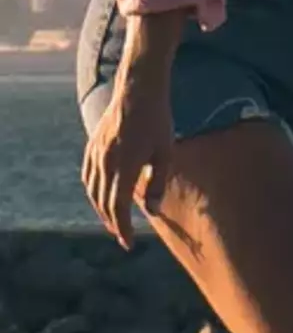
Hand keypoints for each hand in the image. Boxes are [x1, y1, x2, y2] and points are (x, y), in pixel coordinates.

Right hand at [82, 67, 174, 247]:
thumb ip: (158, 183)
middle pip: (103, 203)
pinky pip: (87, 175)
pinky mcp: (92, 145)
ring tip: (113, 221)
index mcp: (125, 166)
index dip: (123, 229)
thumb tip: (151, 211)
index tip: (129, 243)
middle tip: (123, 236)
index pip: (118, 208)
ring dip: (101, 210)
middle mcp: (105, 163)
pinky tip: (101, 196)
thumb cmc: (158, 120)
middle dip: (113, 223)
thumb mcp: (165, 153)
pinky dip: (93, 192)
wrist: (138, 89)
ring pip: (92, 191)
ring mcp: (96, 153)